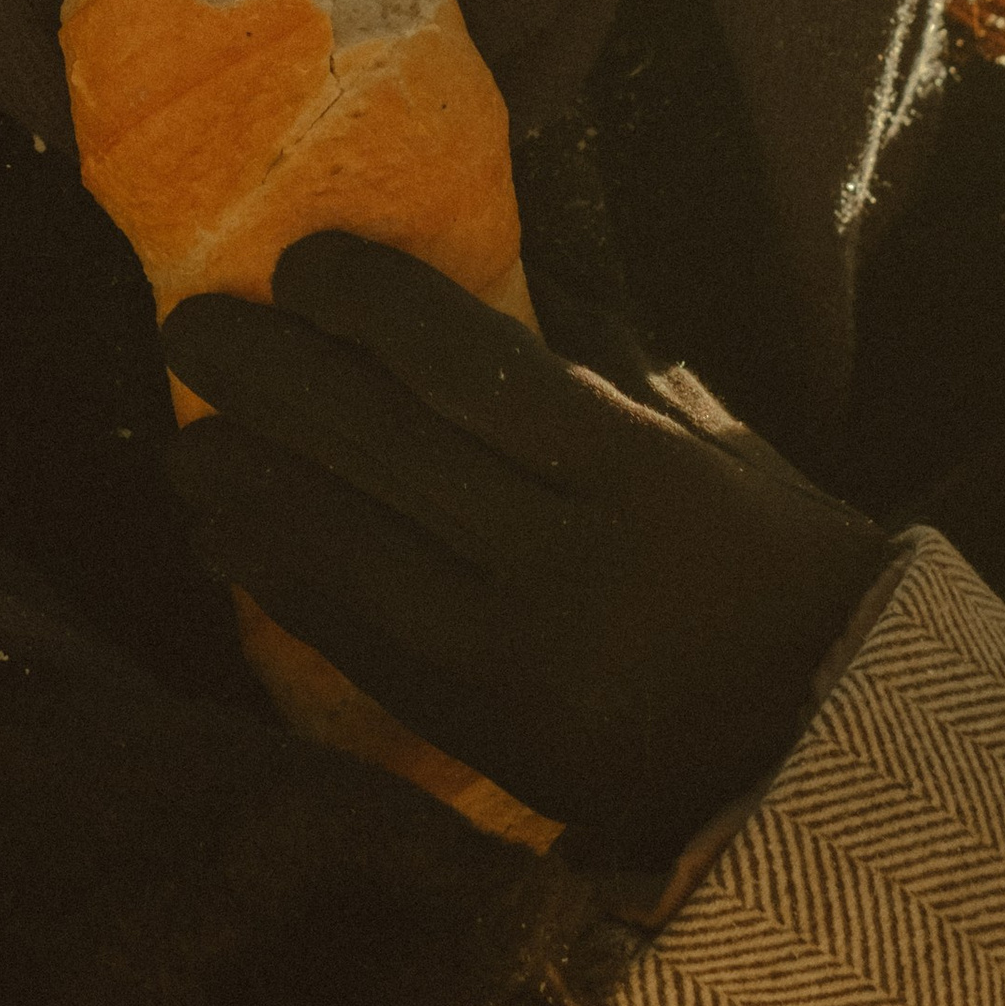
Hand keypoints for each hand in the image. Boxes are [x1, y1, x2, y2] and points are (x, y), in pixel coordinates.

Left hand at [161, 232, 887, 870]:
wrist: (821, 755)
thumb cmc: (770, 564)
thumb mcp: (714, 442)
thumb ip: (600, 358)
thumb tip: (481, 249)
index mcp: (645, 475)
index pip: (480, 372)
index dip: (375, 309)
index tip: (302, 263)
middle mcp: (576, 567)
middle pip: (389, 453)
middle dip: (273, 380)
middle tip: (189, 326)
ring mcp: (522, 662)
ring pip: (349, 555)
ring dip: (248, 488)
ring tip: (183, 444)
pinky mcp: (484, 736)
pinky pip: (356, 644)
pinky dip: (278, 582)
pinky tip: (223, 537)